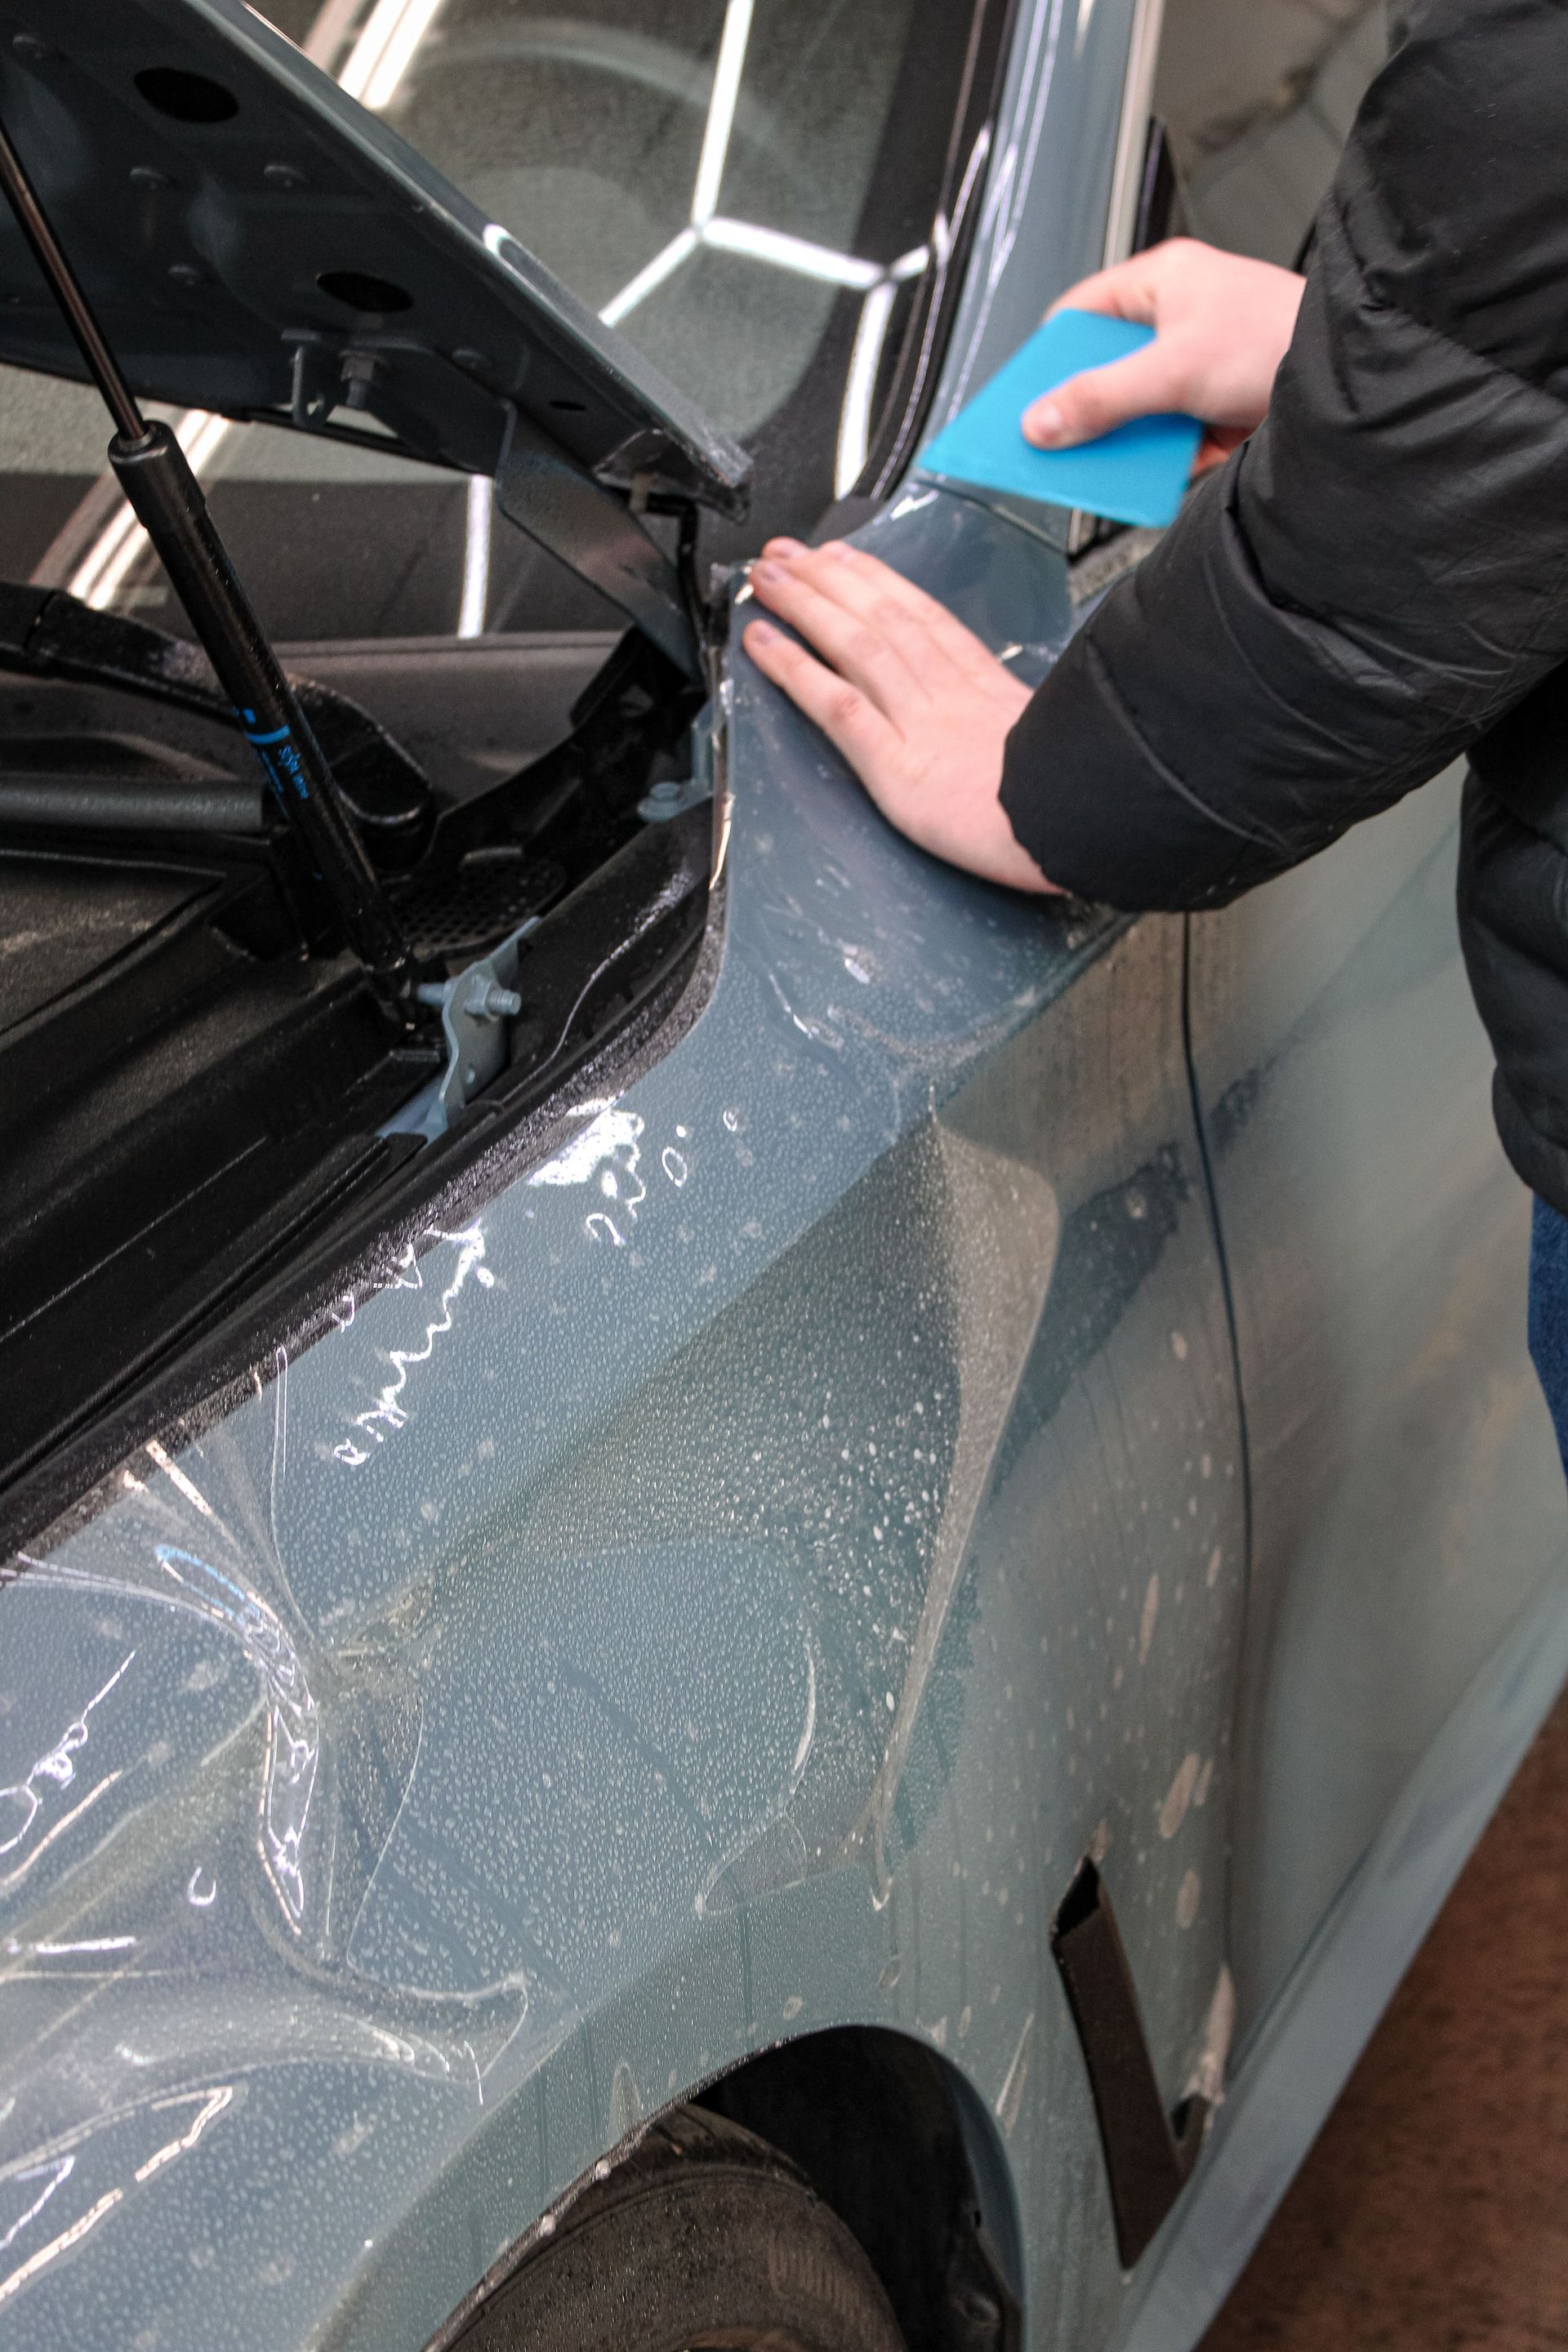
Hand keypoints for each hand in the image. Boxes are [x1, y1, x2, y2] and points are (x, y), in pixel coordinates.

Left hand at [741, 538, 1056, 894]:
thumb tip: (1015, 727)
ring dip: (805, 604)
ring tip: (767, 578)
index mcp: (987, 688)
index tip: (848, 558)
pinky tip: (765, 644)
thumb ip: (1018, 727)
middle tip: (788, 553)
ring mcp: (920, 724)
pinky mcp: (896, 765)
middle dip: (829, 578)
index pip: (923, 617)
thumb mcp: (1055, 742)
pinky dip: (795, 668)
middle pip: (881, 617)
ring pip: (854, 645)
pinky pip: (836, 704)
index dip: (878, 582)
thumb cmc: (1075, 800)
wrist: (1080, 828)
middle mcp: (948, 694)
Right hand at [1024, 237, 1304, 471]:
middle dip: (1085, 409)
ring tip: (1101, 464)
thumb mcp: (1172, 370)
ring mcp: (1199, 365)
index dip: (1050, 356)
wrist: (1346, 384)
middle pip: (1105, 368)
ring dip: (1122, 441)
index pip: (1080, 313)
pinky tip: (1147, 477)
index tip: (1025, 397)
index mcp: (1162, 283)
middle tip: (1055, 439)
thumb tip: (1042, 422)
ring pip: (1136, 408)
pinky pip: (1168, 437)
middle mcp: (1179, 319)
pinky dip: (1156, 460)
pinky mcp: (1217, 408)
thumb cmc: (1278, 339)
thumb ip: (1100, 399)